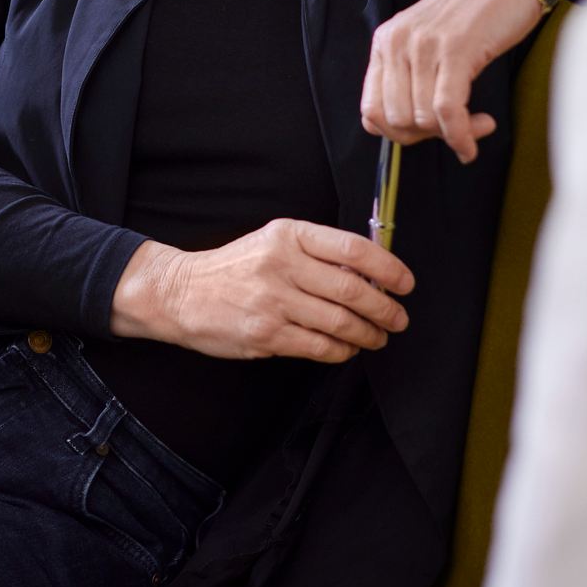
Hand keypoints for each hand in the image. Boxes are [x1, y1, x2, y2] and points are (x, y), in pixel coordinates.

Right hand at [108, 220, 414, 362]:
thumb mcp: (273, 242)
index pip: (353, 248)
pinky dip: (342, 351)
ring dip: (369, 334)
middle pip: (353, 289)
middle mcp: (282, 265)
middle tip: (398, 318)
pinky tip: (348, 349)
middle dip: (385, 308)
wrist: (181, 293)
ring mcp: (273, 302)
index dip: (388, 268)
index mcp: (289, 236)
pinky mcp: (266, 335)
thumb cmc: (233, 268)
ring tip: (378, 336)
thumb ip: (316, 252)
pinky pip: (319, 347)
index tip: (405, 282)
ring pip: (340, 322)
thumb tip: (371, 271)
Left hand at [360, 0, 586, 163]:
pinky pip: (448, 111)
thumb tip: (410, 128)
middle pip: (395, 119)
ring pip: (422, 119)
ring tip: (477, 125)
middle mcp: (397, 42)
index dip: (397, 133)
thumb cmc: (476, 12)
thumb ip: (411, 75)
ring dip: (453, 134)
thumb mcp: (429, 40)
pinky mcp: (455, 50)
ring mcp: (424, 45)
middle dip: (427, 137)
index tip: (426, 134)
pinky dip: (462, 135)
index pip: (370, 109)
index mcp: (385, 41)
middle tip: (456, 129)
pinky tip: (475, 136)